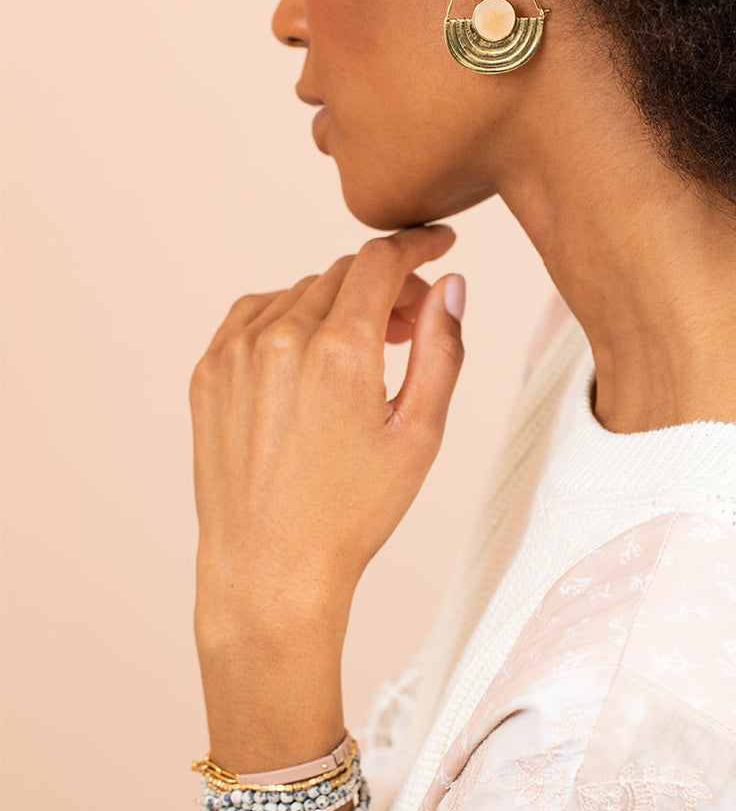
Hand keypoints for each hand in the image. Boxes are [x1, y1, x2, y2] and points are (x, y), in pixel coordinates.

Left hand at [190, 224, 464, 631]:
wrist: (270, 567)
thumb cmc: (351, 512)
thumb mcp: (420, 435)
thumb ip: (441, 349)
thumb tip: (450, 286)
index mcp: (340, 352)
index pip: (381, 260)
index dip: (417, 244)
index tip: (438, 243)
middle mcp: (281, 339)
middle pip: (344, 274)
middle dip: (386, 287)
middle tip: (409, 324)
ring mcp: (236, 353)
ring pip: (301, 292)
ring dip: (339, 304)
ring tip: (363, 350)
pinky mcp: (209, 371)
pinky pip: (256, 313)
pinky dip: (291, 317)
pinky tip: (312, 354)